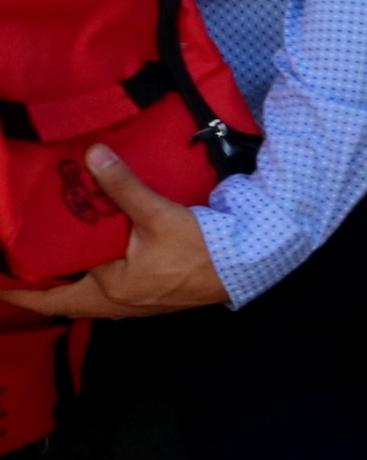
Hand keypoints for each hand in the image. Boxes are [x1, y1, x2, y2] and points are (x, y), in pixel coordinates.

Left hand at [0, 149, 229, 320]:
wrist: (249, 265)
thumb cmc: (201, 249)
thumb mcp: (157, 214)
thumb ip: (122, 186)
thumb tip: (91, 153)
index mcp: (109, 290)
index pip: (51, 299)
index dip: (21, 293)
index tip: (1, 285)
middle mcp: (118, 305)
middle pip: (67, 302)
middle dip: (42, 289)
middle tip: (21, 268)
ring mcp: (138, 306)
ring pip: (90, 300)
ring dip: (69, 287)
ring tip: (52, 264)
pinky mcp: (155, 299)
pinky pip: (111, 295)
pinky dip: (94, 283)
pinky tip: (97, 263)